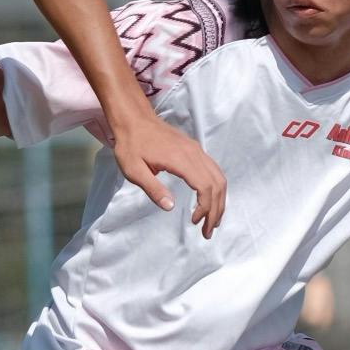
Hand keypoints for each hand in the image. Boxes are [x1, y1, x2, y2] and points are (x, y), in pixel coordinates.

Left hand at [112, 108, 225, 235]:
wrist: (133, 118)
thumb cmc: (131, 144)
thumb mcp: (134, 170)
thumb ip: (153, 189)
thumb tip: (170, 207)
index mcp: (181, 159)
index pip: (205, 187)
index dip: (204, 208)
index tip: (194, 222)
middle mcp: (194, 153)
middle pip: (217, 184)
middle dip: (216, 210)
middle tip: (208, 231)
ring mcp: (196, 150)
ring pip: (218, 177)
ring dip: (219, 200)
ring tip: (212, 220)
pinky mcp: (194, 149)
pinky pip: (213, 170)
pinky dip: (216, 188)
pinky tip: (209, 200)